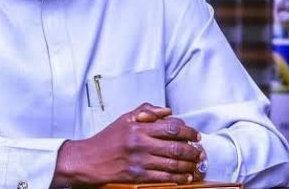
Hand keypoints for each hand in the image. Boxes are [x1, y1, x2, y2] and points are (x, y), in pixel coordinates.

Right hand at [51, 103, 202, 186]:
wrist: (88, 160)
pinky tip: (186, 177)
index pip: (170, 126)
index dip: (188, 130)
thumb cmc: (107, 139)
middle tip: (200, 152)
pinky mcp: (138, 176)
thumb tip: (167, 110)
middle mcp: (140, 142)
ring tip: (196, 165)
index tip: (195, 134)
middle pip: (175, 146)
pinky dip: (179, 178)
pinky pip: (164, 178)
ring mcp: (140, 160)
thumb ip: (146, 111)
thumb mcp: (124, 118)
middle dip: (193, 150)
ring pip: (173, 164)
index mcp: (138, 126)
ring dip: (189, 165)